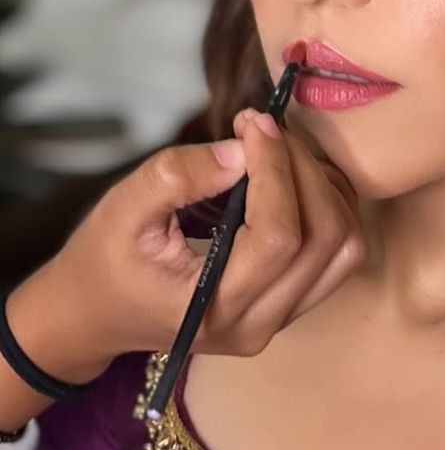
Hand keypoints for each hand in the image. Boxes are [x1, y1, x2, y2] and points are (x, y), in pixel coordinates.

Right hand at [7, 110, 366, 380]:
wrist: (95, 313)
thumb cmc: (105, 258)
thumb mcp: (124, 208)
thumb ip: (180, 175)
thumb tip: (246, 151)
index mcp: (212, 308)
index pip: (279, 235)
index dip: (277, 170)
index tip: (254, 124)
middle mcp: (257, 325)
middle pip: (324, 240)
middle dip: (305, 171)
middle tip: (267, 132)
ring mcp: (280, 322)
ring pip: (344, 249)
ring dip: (327, 189)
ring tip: (284, 153)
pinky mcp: (291, 308)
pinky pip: (338, 257)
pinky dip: (332, 209)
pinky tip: (297, 178)